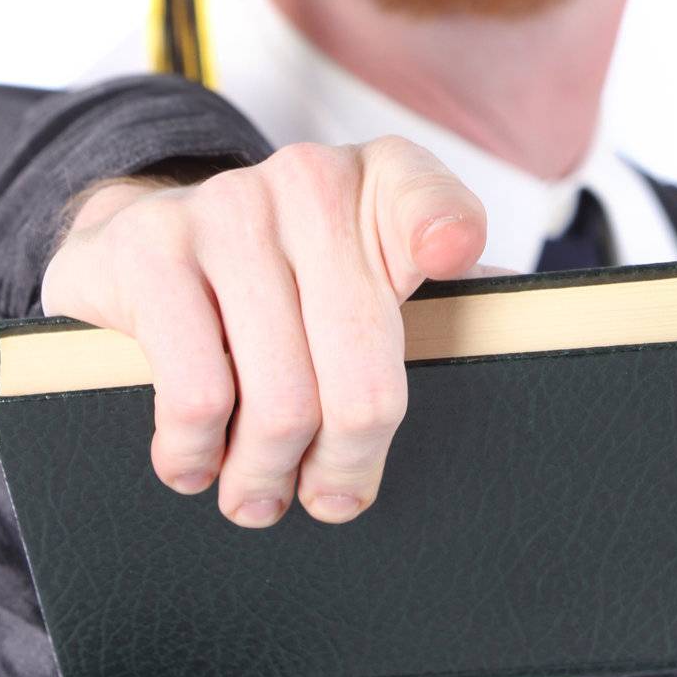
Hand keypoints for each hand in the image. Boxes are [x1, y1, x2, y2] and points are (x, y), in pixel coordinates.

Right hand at [40, 138, 485, 528]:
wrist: (150, 238)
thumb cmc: (291, 275)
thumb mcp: (372, 267)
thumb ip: (447, 299)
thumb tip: (525, 347)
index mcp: (387, 180)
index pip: (436, 205)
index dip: (446, 234)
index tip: (451, 257)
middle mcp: (310, 178)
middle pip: (361, 368)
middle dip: (348, 460)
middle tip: (332, 497)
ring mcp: (226, 208)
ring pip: (279, 400)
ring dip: (267, 476)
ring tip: (260, 493)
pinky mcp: (152, 250)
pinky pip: (196, 395)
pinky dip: (197, 454)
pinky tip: (198, 461)